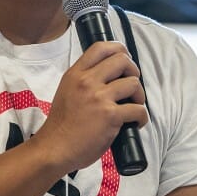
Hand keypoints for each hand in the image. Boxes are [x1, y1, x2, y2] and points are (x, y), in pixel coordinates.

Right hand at [31, 41, 147, 171]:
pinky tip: (135, 123)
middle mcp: (87, 81)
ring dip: (139, 96)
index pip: (101, 47)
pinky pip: (138, 109)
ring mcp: (99, 97)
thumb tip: (108, 76)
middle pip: (122, 60)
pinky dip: (141, 117)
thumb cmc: (61, 125)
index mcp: (75, 74)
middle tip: (130, 88)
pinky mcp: (110, 115)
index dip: (119, 50)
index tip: (124, 63)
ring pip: (134, 83)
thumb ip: (83, 81)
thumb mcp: (66, 92)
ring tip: (133, 106)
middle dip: (133, 72)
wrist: (55, 148)